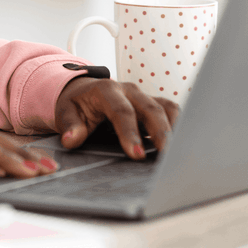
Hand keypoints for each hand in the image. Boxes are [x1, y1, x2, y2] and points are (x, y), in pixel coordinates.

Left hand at [55, 76, 180, 159]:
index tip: (136, 154)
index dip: (130, 133)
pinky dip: (179, 126)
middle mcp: (128, 90)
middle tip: (167, 158)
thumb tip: (71, 140)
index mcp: (106, 90)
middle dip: (161, 133)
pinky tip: (182, 145)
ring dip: (175, 130)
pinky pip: (171, 111)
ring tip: (180, 154)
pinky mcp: (153, 104)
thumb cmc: (77, 104)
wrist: (82, 91)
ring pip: (166, 109)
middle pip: (150, 108)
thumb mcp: (66, 112)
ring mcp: (143, 96)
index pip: (121, 111)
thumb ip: (70, 125)